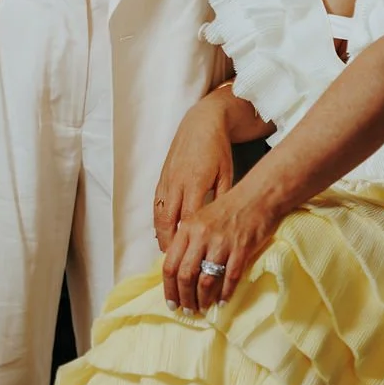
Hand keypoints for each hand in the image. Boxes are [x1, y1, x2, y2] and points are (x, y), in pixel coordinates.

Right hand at [153, 96, 235, 252]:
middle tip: (175, 262)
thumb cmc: (218, 148)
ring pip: (159, 212)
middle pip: (168, 220)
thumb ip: (223, 196)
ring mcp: (167, 179)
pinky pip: (156, 202)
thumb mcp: (227, 172)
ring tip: (167, 252)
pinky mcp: (162, 176)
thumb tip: (221, 223)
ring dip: (161, 233)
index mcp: (195, 182)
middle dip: (170, 243)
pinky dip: (157, 219)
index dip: (186, 240)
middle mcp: (177, 182)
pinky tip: (161, 231)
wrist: (201, 122)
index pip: (187, 219)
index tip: (189, 257)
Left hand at [161, 182, 277, 312]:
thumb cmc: (229, 208)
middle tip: (188, 310)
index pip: (170, 264)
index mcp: (188, 228)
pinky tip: (222, 301)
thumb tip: (179, 271)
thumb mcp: (201, 218)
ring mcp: (222, 243)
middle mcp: (201, 236)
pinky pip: (230, 278)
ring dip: (203, 299)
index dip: (169, 288)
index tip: (171, 302)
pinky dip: (225, 294)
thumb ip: (188, 240)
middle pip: (185, 276)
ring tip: (203, 308)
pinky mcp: (241, 249)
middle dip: (185, 298)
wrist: (259, 196)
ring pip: (206, 281)